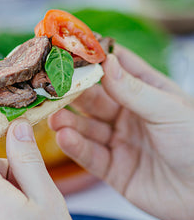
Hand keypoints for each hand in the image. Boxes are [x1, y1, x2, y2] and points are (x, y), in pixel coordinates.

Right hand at [49, 46, 193, 219]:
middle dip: (73, 94)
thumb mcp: (168, 110)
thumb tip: (106, 61)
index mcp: (146, 93)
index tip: (69, 51)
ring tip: (53, 117)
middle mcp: (128, 114)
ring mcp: (119, 140)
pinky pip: (90, 155)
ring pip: (87, 127)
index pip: (116, 69)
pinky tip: (64, 137)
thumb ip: (134, 89)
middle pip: (94, 99)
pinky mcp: (112, 168)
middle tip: (52, 90)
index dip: (94, 59)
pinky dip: (75, 146)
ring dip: (68, 122)